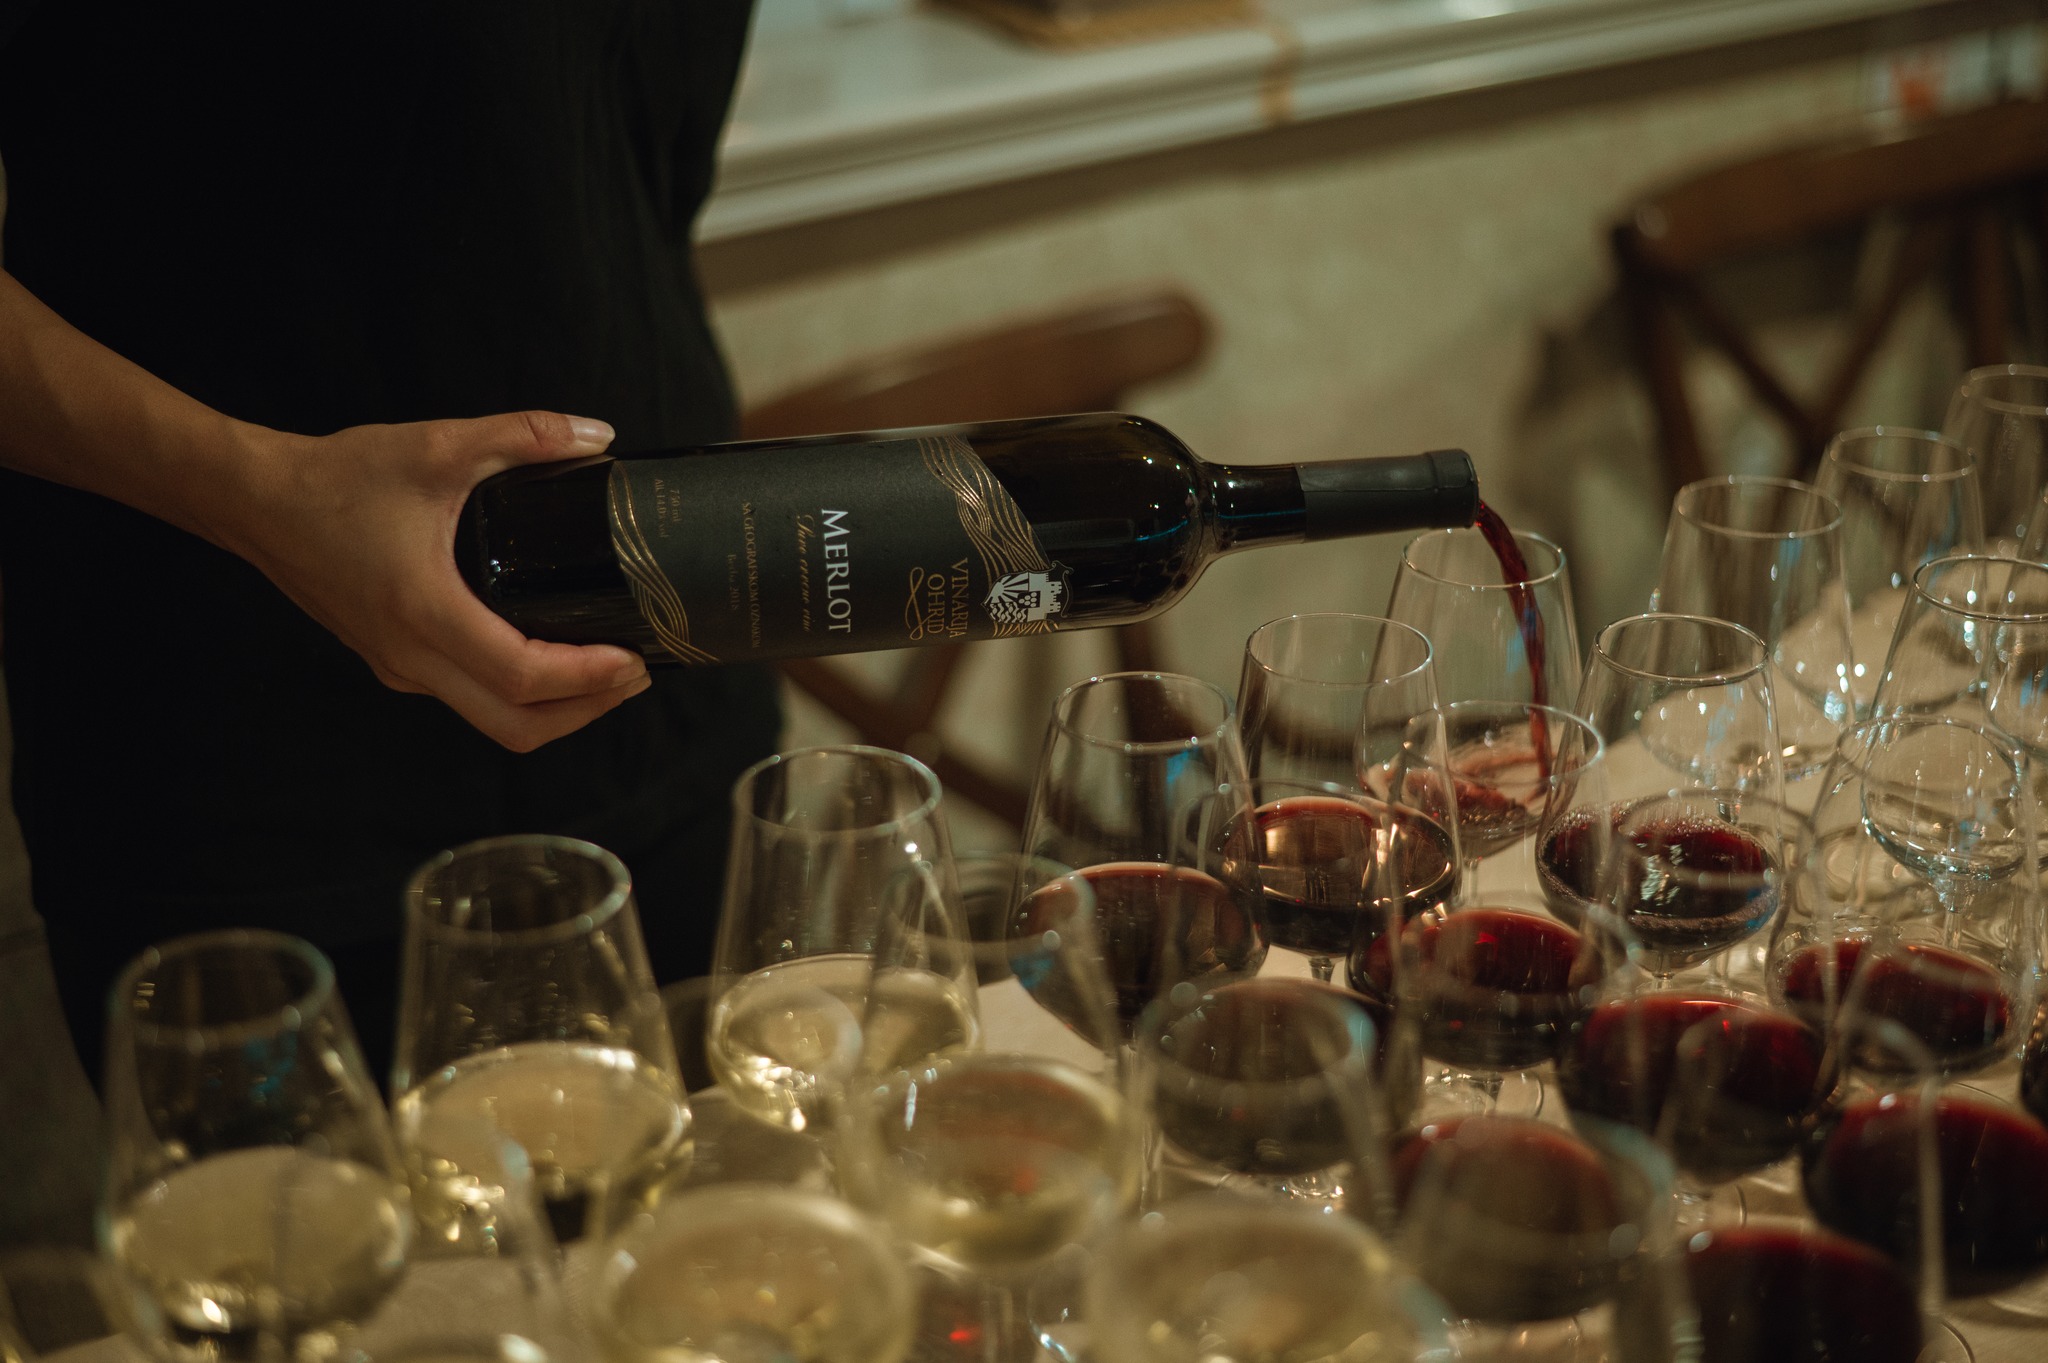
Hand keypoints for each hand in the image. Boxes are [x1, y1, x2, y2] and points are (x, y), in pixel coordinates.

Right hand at [221, 410, 651, 751]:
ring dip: (557, 710)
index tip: (634, 660)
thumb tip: (596, 435)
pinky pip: (469, 701)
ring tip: (607, 672)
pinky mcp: (395, 663)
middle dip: (587, 711)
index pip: (522, 675)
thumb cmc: (338, 478)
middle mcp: (411, 656)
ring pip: (493, 722)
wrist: (256, 502)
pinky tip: (552, 657)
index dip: (587, 679)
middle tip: (636, 673)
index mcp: (424, 611)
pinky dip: (521, 696)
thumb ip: (522, 436)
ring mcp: (400, 668)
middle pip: (516, 726)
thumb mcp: (438, 446)